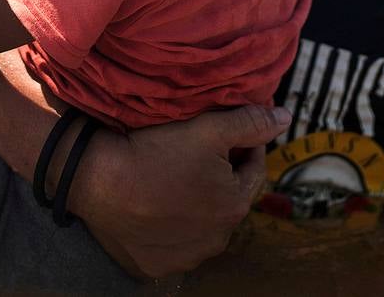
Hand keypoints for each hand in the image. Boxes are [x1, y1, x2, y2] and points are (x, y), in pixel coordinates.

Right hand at [69, 105, 290, 278]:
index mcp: (234, 206)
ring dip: (198, 201)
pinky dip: (172, 224)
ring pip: (204, 222)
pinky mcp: (158, 265)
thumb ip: (250, 124)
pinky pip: (175, 241)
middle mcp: (217, 239)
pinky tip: (158, 202)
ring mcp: (187, 256)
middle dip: (222, 174)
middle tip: (197, 151)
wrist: (99, 180)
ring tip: (175, 175)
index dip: (243, 146)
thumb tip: (285, 118)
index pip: (253, 169)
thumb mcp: (208, 128)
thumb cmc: (155, 152)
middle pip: (229, 197)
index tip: (225, 132)